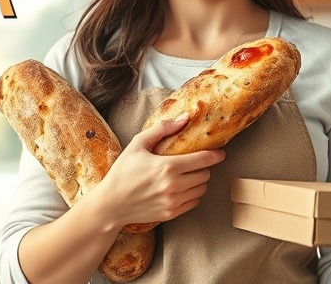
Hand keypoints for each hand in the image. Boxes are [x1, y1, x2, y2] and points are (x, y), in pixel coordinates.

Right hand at [93, 112, 225, 228]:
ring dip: (199, 181)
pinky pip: (194, 202)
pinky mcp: (171, 213)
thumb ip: (162, 129)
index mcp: (167, 166)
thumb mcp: (138, 144)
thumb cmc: (122, 172)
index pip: (203, 160)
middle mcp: (173, 185)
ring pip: (202, 189)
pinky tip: (181, 188)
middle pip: (205, 174)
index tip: (220, 152)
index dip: (215, 155)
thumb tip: (185, 118)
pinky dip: (192, 194)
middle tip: (194, 162)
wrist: (110, 204)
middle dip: (203, 167)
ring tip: (187, 175)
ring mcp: (173, 201)